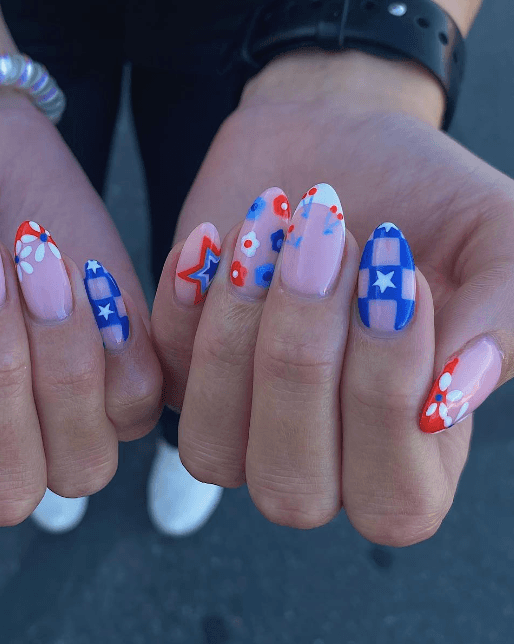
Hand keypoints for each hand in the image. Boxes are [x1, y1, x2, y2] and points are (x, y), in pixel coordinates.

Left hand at [150, 50, 513, 545]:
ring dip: (235, 339)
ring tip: (270, 237)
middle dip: (302, 361)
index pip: (396, 499)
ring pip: (212, 448)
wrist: (335, 143)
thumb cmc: (423, 197)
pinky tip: (215, 240)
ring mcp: (241, 422)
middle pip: (292, 485)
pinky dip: (184, 305)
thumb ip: (502, 319)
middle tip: (327, 244)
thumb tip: (448, 401)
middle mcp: (322, 457)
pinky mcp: (184, 371)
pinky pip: (163, 374)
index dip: (386, 395)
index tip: (397, 274)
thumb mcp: (494, 239)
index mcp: (411, 453)